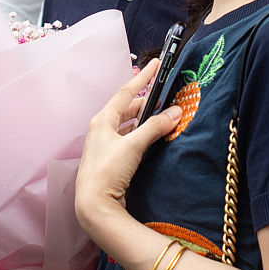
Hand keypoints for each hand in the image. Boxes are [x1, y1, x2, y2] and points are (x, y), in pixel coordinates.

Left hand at [75, 60, 181, 239]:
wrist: (93, 205)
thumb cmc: (107, 171)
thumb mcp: (133, 145)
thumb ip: (154, 127)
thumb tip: (175, 112)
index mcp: (102, 120)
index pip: (126, 92)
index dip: (142, 78)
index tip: (155, 64)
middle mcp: (101, 129)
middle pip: (127, 108)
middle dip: (146, 101)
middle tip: (165, 94)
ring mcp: (105, 145)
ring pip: (129, 124)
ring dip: (145, 119)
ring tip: (162, 114)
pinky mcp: (111, 159)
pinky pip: (129, 138)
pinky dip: (142, 133)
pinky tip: (151, 136)